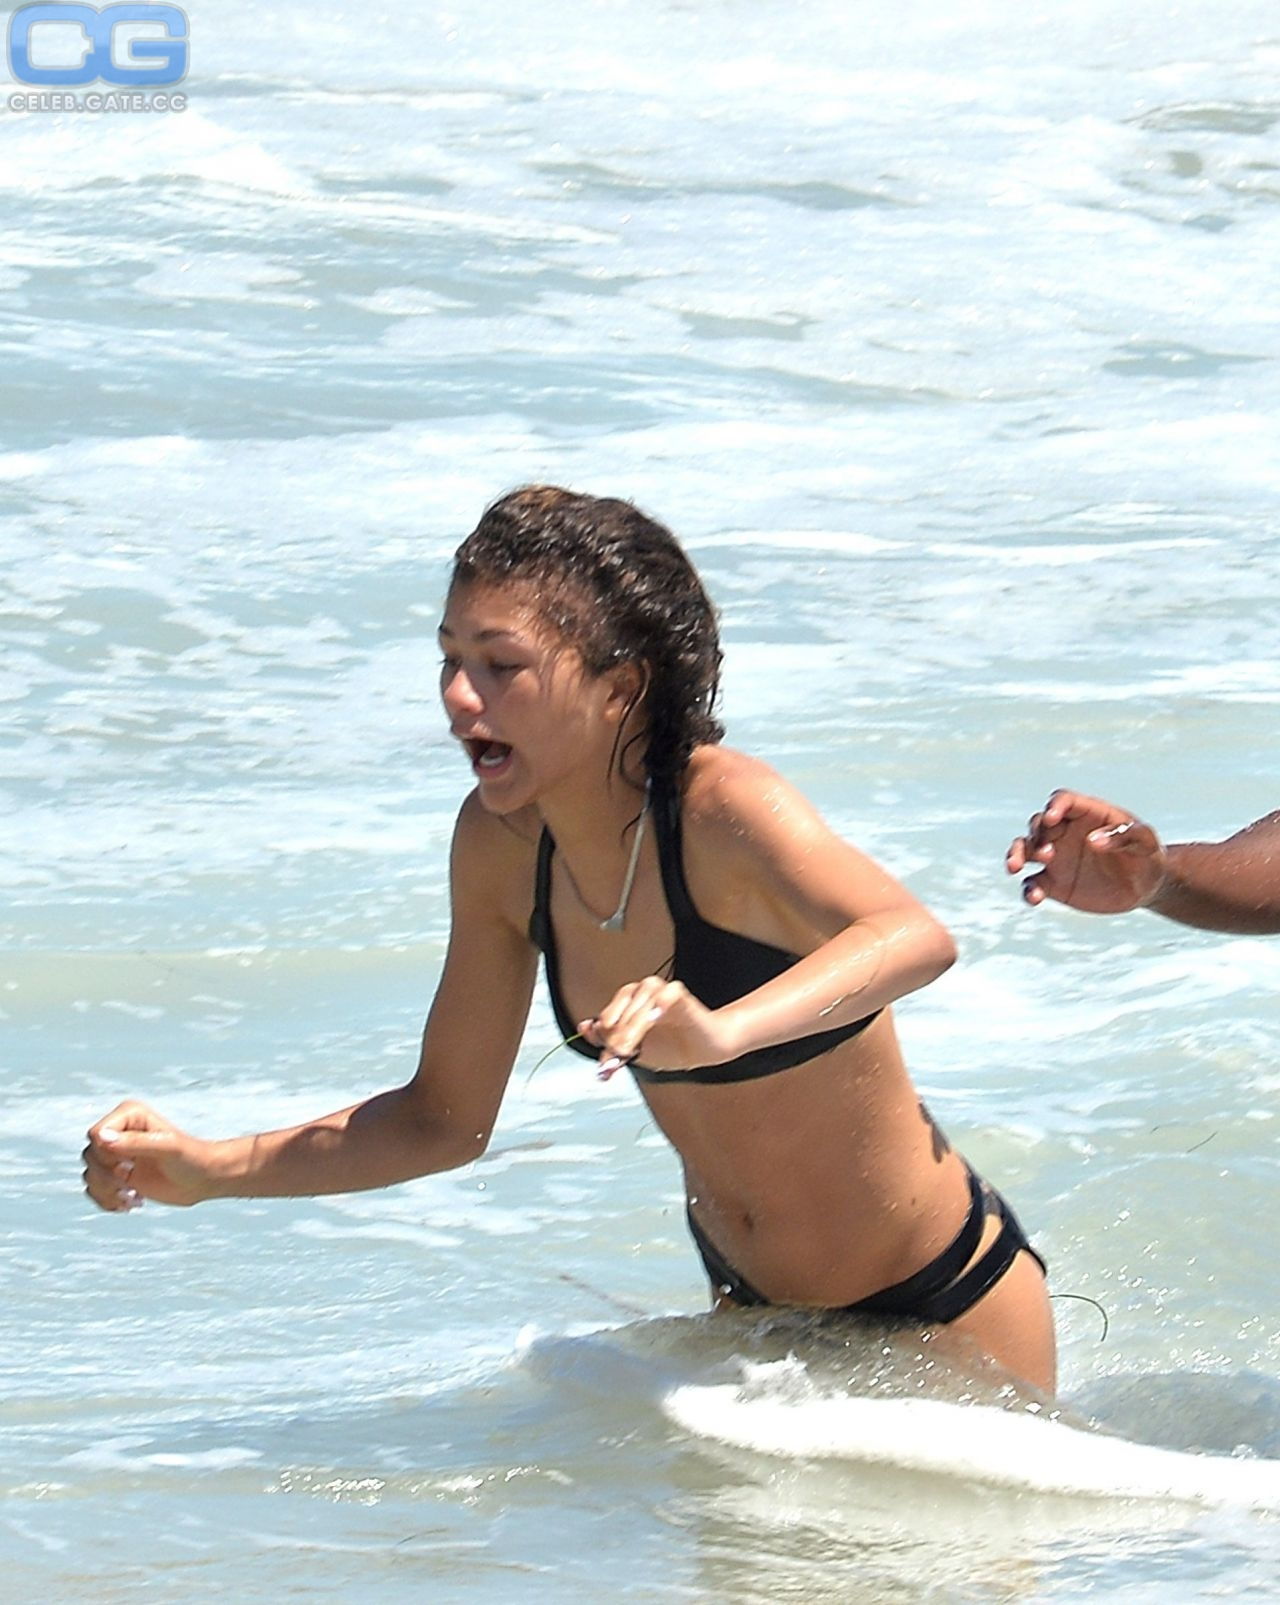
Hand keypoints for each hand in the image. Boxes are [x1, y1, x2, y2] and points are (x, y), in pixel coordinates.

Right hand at [82, 1101, 215, 1210]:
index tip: (130, 1165)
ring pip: (90, 1175)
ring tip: (132, 1198)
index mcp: (129, 1115)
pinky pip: (95, 1190)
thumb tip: (100, 1138)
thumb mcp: (167, 1147)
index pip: (96, 1134)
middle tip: (130, 1184)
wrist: (204, 1179)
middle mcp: (119, 1132)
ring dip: (107, 1192)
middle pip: (90, 1156)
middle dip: (107, 1176)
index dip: (106, 1155)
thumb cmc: (191, 1157)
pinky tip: (131, 1204)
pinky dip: (107, 1201)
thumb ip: (135, 1142)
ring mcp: (117, 1155)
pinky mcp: (118, 1175)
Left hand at [579, 977, 735, 1080]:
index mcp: (627, 1005)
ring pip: (640, 1000)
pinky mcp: (679, 994)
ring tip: (632, 1047)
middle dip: (617, 1035)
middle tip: (618, 1055)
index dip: (603, 1039)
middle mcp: (641, 994)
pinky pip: (668, 992)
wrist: (704, 1050)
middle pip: (621, 1008)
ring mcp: (660, 992)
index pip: (607, 1017)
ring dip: (634, 1024)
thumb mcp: (635, 1051)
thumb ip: (609, 1041)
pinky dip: (661, 1002)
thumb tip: (585, 1029)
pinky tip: (657, 1017)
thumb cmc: (670, 1047)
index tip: (606, 1064)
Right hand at [1005, 789, 1166, 913]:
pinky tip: (1034, 898)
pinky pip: (1032, 884)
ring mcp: (1056, 858)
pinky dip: (1028, 890)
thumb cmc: (1148, 856)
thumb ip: (1124, 836)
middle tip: (1047, 853)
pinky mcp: (1053, 884)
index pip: (1063, 801)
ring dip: (1016, 855)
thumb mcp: (1147, 843)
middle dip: (1035, 835)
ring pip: (1025, 850)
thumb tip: (1093, 840)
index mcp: (1087, 815)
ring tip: (1015, 868)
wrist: (1146, 887)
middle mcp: (1065, 832)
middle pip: (1037, 824)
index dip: (1054, 806)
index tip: (1052, 819)